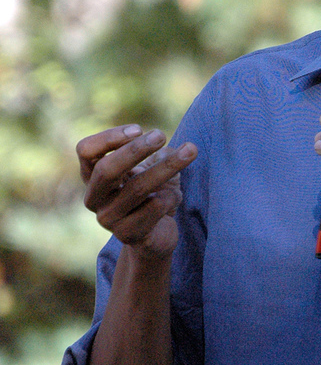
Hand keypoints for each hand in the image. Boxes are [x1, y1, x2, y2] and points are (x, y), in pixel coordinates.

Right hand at [76, 125, 197, 257]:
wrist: (157, 235)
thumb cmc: (151, 194)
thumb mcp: (147, 168)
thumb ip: (151, 152)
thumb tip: (167, 148)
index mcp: (93, 177)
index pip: (86, 151)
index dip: (109, 138)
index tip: (138, 129)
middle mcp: (95, 198)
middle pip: (106, 170)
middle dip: (135, 150)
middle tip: (161, 135)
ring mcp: (109, 219)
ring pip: (137, 188)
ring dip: (166, 167)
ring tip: (190, 151)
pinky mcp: (128, 235)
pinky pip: (154, 208)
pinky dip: (171, 196)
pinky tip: (175, 197)